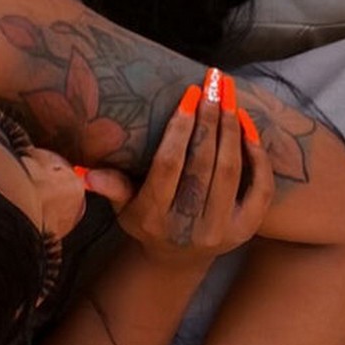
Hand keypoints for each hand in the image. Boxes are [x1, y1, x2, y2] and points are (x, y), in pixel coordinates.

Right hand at [84, 69, 272, 267]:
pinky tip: (247, 128)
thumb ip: (111, 186)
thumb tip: (85, 172)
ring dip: (231, 129)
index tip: (189, 94)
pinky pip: (259, 188)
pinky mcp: (246, 230)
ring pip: (231, 171)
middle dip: (209, 118)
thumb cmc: (146, 220)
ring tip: (230, 97)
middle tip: (214, 84)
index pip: (169, 165)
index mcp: (153, 216)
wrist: (178, 259)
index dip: (180, 129)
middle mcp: (188, 227)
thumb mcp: (123, 207)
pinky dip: (257, 156)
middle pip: (203, 164)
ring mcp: (221, 230)